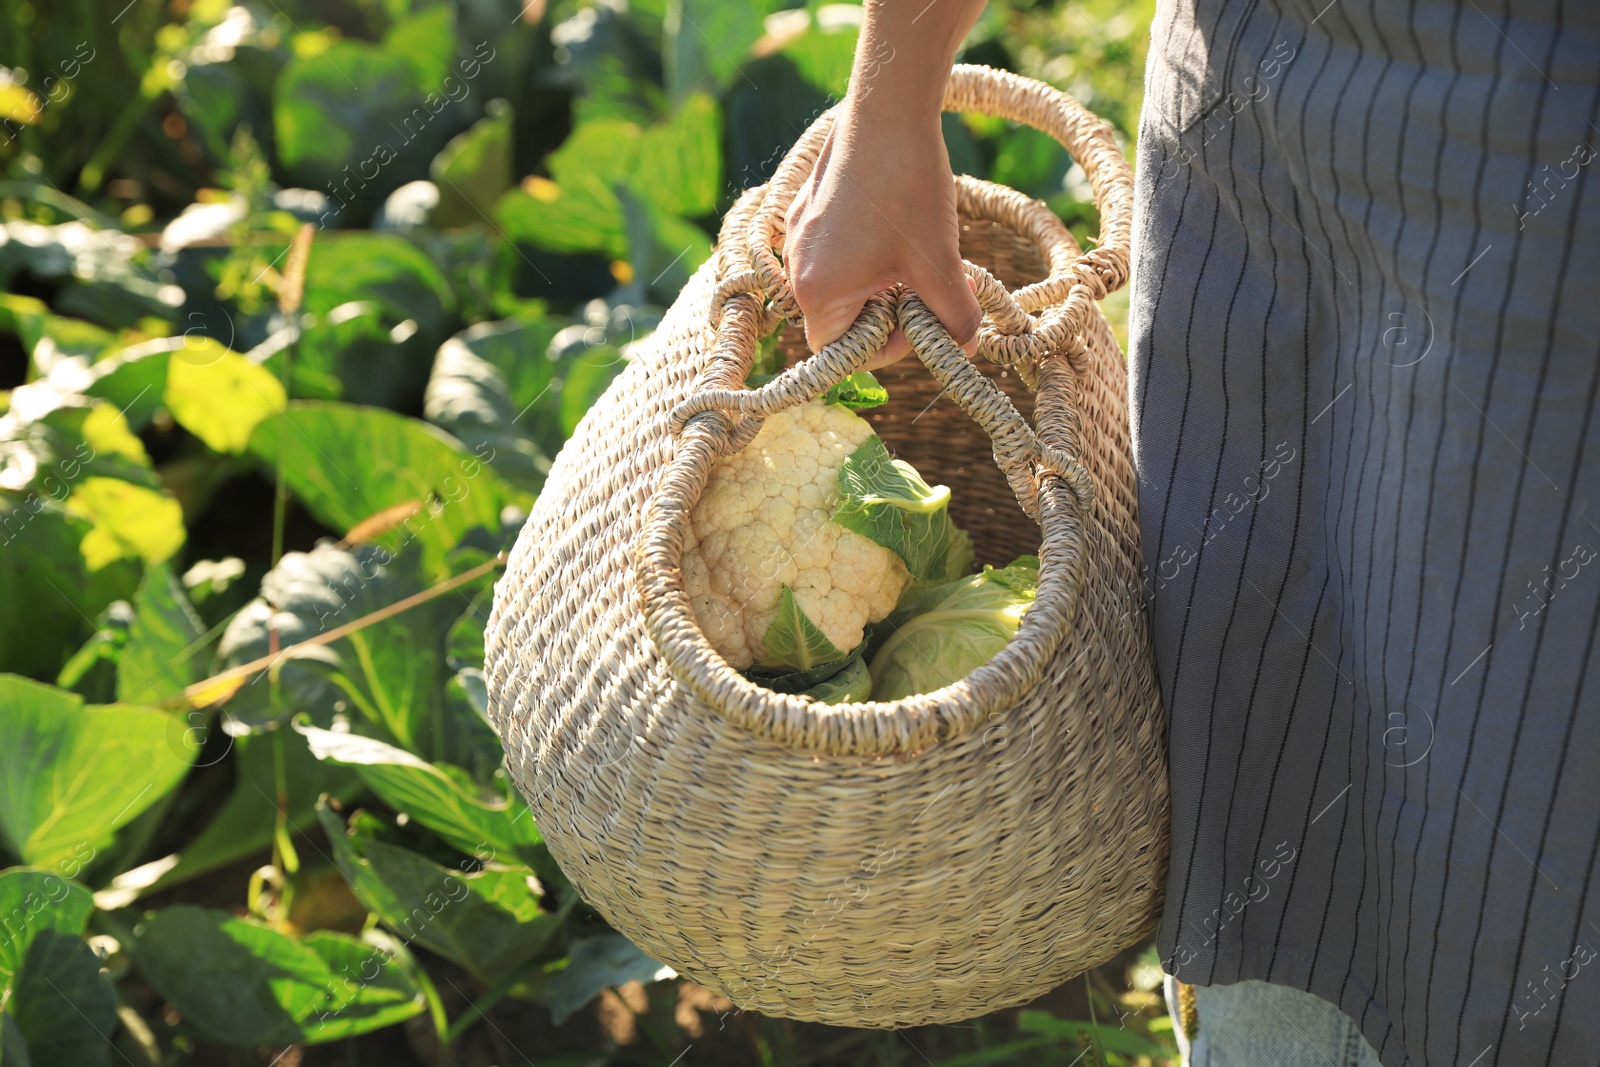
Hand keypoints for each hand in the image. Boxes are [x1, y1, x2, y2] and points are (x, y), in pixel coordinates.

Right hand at [781, 5, 985, 368]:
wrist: (889, 110)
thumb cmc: (908, 190)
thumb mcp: (940, 264)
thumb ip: (953, 317)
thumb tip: (963, 349)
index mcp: (817, 291)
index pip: (841, 352)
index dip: (885, 346)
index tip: (921, 320)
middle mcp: (797, 268)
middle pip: (841, 318)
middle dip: (888, 310)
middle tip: (926, 288)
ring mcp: (799, 234)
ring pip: (841, 282)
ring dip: (882, 281)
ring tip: (919, 255)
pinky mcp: (808, 207)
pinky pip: (835, 249)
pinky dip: (868, 251)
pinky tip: (900, 225)